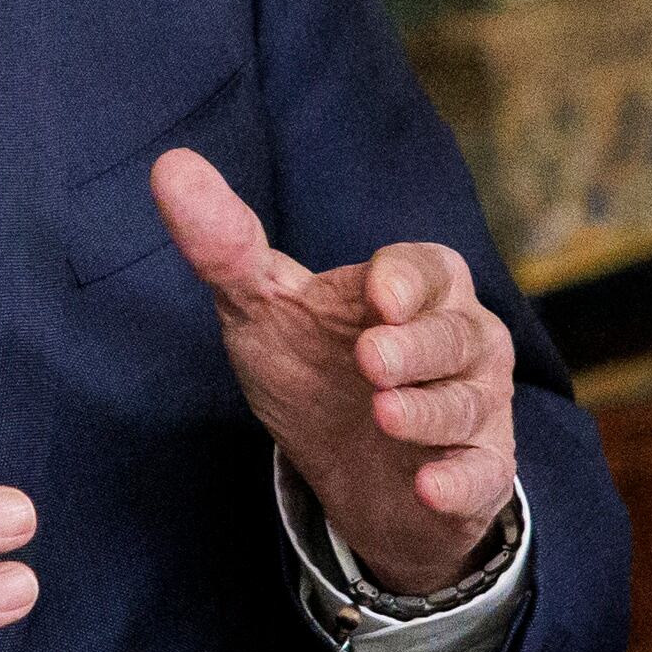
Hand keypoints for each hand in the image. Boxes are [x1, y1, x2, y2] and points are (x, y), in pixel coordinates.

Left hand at [150, 149, 515, 595]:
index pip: (427, 268)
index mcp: (417, 286)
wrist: (350, 471)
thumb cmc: (314, 365)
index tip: (379, 292)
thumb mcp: (263, 305)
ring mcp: (475, 407)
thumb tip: (170, 165)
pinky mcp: (479, 471)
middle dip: (416, 345)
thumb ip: (226, 243)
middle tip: (370, 357)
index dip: (407, 280)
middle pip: (455, 334)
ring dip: (428, 411)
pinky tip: (430, 487)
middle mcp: (460, 339)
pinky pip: (482, 475)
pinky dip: (459, 481)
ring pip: (468, 403)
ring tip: (385, 414)